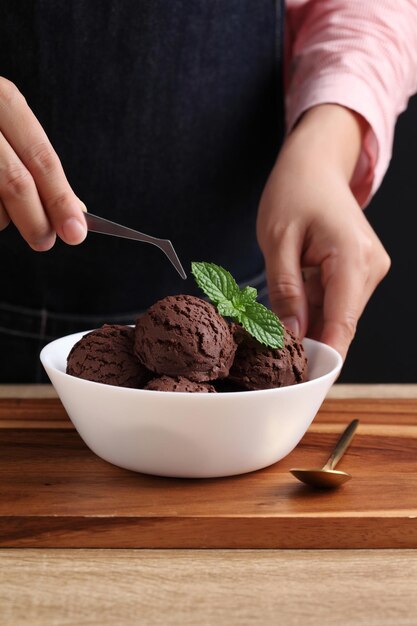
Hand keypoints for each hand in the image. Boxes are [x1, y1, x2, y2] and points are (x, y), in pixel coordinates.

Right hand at [0, 77, 86, 249]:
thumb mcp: (8, 130)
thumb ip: (36, 165)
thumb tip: (73, 209)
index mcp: (3, 100)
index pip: (41, 159)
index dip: (60, 200)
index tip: (76, 232)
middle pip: (15, 182)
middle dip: (36, 221)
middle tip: (44, 241)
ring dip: (1, 218)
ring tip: (1, 209)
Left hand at [257, 104, 390, 358]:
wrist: (315, 163)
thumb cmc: (294, 191)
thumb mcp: (277, 241)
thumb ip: (285, 292)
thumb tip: (290, 336)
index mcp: (353, 260)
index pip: (341, 326)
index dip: (322, 358)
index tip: (299, 384)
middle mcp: (371, 268)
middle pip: (340, 324)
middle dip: (308, 340)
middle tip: (270, 349)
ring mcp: (369, 270)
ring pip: (337, 315)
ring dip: (308, 321)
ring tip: (276, 311)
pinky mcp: (360, 270)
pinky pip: (336, 301)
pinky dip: (313, 306)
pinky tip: (293, 295)